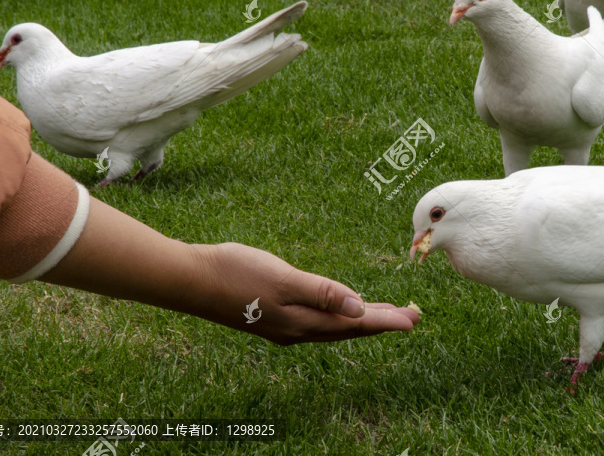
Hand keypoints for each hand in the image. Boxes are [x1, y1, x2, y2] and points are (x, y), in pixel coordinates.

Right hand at [42, 197, 418, 344]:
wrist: (189, 279)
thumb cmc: (235, 272)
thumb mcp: (283, 278)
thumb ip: (322, 293)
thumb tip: (360, 309)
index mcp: (302, 322)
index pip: (355, 324)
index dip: (387, 320)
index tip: (415, 318)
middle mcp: (295, 330)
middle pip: (348, 329)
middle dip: (381, 322)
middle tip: (411, 316)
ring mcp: (282, 326)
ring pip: (332, 327)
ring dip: (360, 321)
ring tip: (384, 315)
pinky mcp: (271, 316)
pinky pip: (316, 322)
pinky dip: (336, 317)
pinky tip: (336, 310)